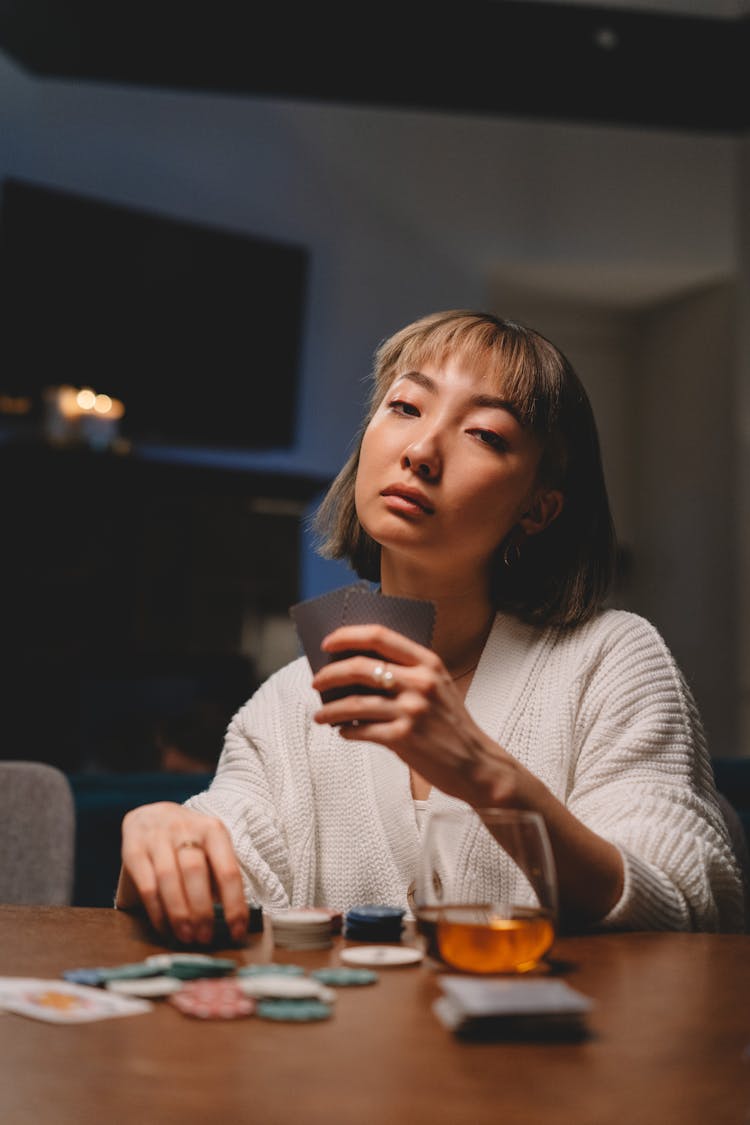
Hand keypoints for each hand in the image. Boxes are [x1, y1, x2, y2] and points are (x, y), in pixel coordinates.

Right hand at [117, 802, 247, 944]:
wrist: (152, 814)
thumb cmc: (189, 839)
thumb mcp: (210, 847)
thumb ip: (218, 876)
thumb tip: (230, 920)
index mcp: (213, 830)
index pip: (228, 870)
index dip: (234, 905)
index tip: (237, 932)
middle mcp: (185, 829)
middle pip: (195, 872)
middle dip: (202, 911)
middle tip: (205, 938)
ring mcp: (157, 838)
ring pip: (169, 879)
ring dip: (178, 913)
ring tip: (186, 937)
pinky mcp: (133, 849)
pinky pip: (146, 885)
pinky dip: (157, 911)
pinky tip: (165, 927)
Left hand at [311, 624, 523, 807]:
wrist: (476, 764)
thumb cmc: (450, 725)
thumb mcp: (437, 688)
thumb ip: (405, 673)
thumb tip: (352, 671)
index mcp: (427, 663)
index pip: (380, 636)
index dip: (348, 636)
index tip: (327, 643)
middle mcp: (420, 682)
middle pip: (361, 667)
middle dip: (330, 674)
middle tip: (317, 682)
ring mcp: (412, 710)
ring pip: (355, 703)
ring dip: (330, 709)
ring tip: (320, 716)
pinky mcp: (404, 738)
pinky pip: (362, 731)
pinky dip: (347, 731)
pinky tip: (343, 732)